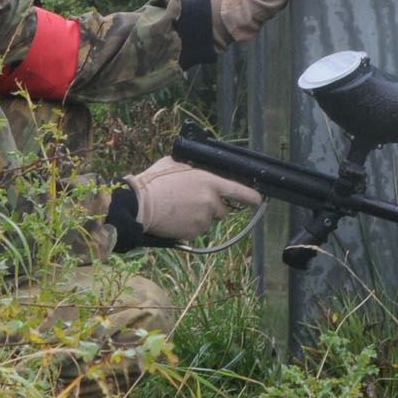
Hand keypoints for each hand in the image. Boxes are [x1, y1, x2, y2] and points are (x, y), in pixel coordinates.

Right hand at [127, 157, 260, 242]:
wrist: (139, 205)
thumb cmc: (155, 181)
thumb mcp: (176, 164)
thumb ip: (195, 168)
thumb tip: (200, 168)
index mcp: (209, 181)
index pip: (240, 191)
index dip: (252, 197)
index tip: (258, 201)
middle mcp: (210, 201)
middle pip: (222, 210)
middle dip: (212, 207)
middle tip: (192, 201)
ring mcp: (203, 219)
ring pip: (208, 220)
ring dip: (198, 216)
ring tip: (178, 208)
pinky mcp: (194, 233)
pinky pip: (197, 230)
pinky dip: (189, 226)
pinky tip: (175, 218)